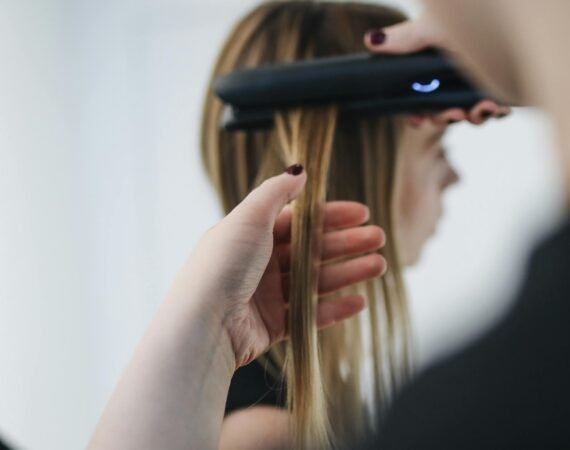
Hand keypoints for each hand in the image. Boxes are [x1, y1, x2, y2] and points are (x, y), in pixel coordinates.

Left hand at [181, 167, 385, 367]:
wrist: (204, 323)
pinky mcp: (273, 325)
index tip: (362, 213)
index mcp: (252, 234)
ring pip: (316, 281)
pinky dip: (335, 308)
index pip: (299, 220)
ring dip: (349, 272)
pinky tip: (360, 301)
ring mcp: (267, 295)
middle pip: (312, 250)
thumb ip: (275, 192)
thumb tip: (300, 171)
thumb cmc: (223, 264)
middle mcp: (260, 263)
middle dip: (347, 243)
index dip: (331, 215)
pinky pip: (311, 314)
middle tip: (379, 238)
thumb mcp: (248, 217)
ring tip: (379, 265)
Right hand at [363, 17, 510, 124]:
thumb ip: (404, 39)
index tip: (419, 119)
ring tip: (483, 108)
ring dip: (474, 117)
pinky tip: (499, 105)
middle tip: (454, 114)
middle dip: (446, 117)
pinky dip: (497, 111)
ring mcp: (480, 81)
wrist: (513, 21)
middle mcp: (457, 74)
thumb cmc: (475, 16)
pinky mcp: (503, 85)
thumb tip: (370, 40)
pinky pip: (498, 108)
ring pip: (471, 113)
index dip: (418, 112)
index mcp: (437, 63)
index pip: (420, 97)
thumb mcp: (433, 27)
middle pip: (444, 109)